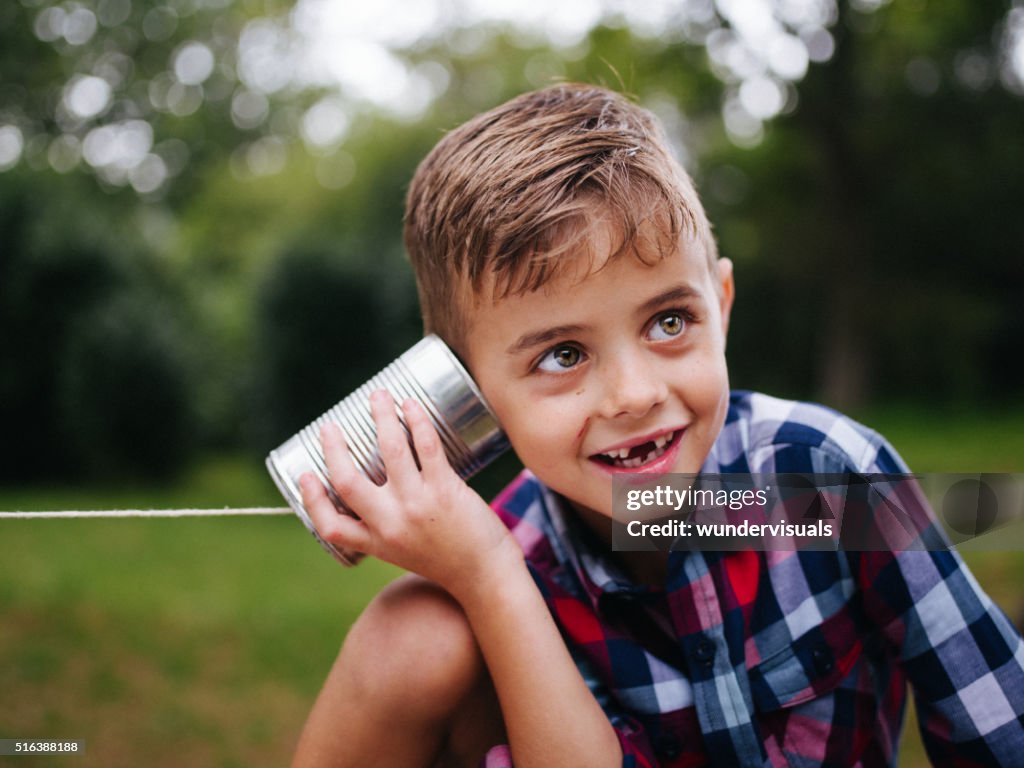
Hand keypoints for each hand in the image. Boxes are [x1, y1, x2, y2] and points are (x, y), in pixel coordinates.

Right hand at [299, 390, 519, 595]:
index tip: (305, 474)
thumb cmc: (450, 561)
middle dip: (333, 447)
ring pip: (389, 450)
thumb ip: (390, 528)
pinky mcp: (444, 490)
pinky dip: (416, 419)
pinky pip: (426, 446)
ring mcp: (417, 505)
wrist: (486, 577)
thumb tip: (382, 490)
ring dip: (381, 416)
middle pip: (347, 481)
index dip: (311, 498)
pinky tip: (412, 405)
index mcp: (376, 543)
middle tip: (330, 425)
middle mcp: (390, 524)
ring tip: (378, 396)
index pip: (329, 525)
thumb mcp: (406, 553)